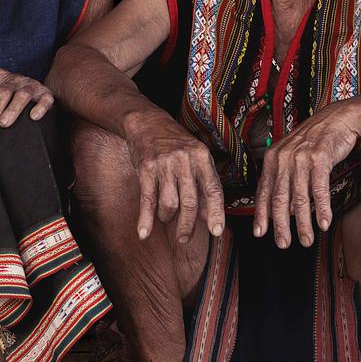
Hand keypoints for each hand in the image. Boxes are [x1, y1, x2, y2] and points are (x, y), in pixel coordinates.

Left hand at [0, 69, 53, 129]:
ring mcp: (32, 85)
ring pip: (22, 95)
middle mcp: (16, 79)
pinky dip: (40, 107)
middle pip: (5, 92)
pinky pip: (45, 99)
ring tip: (4, 124)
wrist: (33, 96)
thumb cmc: (4, 101)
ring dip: (12, 110)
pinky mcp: (46, 93)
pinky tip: (33, 117)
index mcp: (0, 77)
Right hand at [124, 111, 224, 243]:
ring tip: (166, 220)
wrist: (147, 122)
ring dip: (167, 218)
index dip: (216, 212)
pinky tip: (144, 233)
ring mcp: (164, 164)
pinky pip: (147, 200)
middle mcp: (184, 160)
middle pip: (190, 202)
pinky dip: (145, 219)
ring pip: (170, 203)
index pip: (213, 189)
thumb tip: (207, 216)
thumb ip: (203, 184)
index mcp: (201, 157)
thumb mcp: (195, 157)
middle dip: (187, 225)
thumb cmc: (175, 143)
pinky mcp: (146, 169)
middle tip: (184, 239)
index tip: (216, 231)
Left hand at [253, 103, 360, 247]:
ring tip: (306, 240)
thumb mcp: (294, 156)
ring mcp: (301, 158)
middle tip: (283, 244)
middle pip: (280, 198)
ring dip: (303, 223)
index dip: (262, 214)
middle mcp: (283, 158)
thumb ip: (286, 180)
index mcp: (272, 158)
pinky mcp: (319, 158)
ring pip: (300, 198)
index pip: (264, 191)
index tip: (260, 233)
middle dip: (280, 225)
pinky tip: (324, 224)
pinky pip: (319, 189)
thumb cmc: (316, 141)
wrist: (338, 118)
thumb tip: (288, 211)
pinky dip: (322, 209)